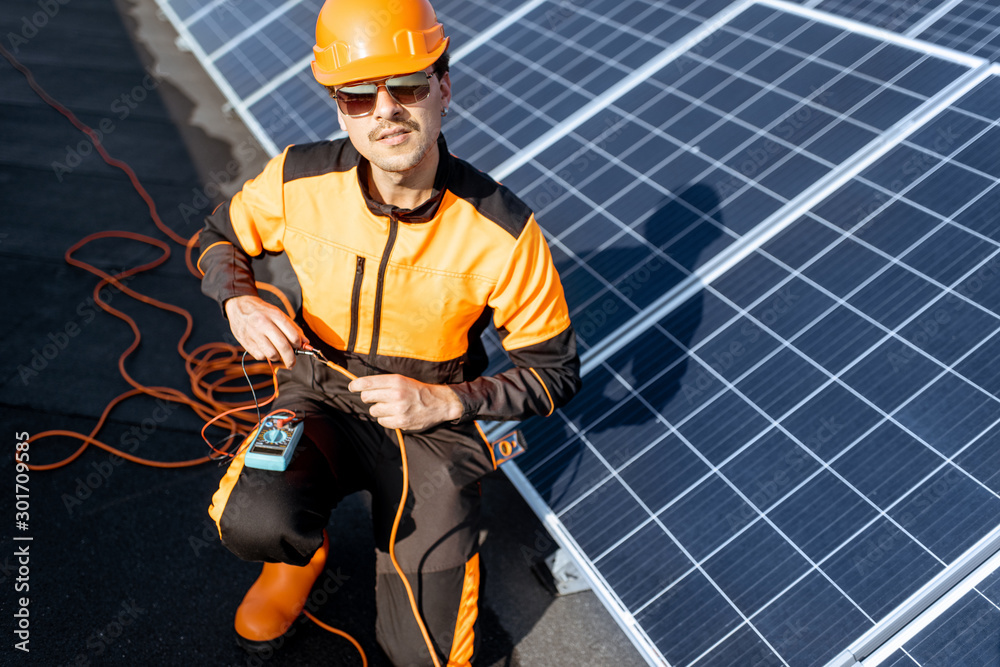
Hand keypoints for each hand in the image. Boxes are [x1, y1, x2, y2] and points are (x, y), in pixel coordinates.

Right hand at [224, 295, 307, 367]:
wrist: (239, 306)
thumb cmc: (263, 312)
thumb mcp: (279, 314)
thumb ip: (293, 328)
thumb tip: (305, 343)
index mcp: (275, 315)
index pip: (293, 335)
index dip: (298, 345)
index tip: (299, 348)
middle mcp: (264, 324)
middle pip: (283, 346)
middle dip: (291, 358)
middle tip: (292, 364)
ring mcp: (253, 333)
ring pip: (272, 354)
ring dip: (277, 357)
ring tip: (277, 353)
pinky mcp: (245, 342)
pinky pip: (260, 356)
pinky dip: (265, 356)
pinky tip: (265, 349)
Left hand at [348, 374, 462, 430]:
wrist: (439, 403)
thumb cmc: (417, 390)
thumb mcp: (402, 380)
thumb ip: (383, 383)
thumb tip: (361, 386)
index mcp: (396, 380)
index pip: (368, 383)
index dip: (356, 385)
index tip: (351, 387)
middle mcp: (396, 394)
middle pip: (367, 397)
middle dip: (369, 398)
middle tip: (377, 398)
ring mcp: (398, 409)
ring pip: (373, 410)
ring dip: (379, 409)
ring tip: (390, 407)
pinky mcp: (401, 422)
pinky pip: (382, 421)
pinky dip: (386, 419)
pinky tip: (395, 415)